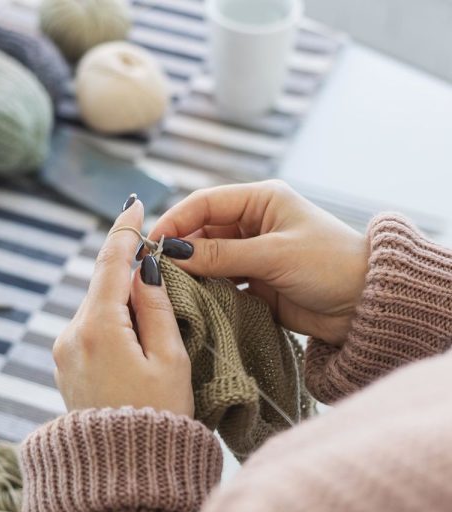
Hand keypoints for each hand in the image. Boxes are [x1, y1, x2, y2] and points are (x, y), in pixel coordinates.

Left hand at [52, 198, 193, 416]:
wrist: (123, 472)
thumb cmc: (157, 415)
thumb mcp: (169, 358)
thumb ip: (155, 307)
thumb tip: (143, 269)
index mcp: (98, 328)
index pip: (110, 263)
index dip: (124, 230)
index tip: (134, 204)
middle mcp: (72, 334)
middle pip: (101, 284)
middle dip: (127, 270)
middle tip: (158, 265)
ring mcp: (64, 351)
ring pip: (96, 306)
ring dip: (121, 299)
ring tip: (151, 318)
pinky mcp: (65, 365)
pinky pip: (89, 327)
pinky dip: (110, 319)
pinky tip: (132, 335)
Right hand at [149, 180, 369, 345]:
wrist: (365, 305)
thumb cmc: (330, 265)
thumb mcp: (274, 255)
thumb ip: (221, 255)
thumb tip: (172, 254)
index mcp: (261, 200)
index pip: (206, 203)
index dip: (176, 220)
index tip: (152, 242)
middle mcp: (253, 223)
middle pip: (202, 231)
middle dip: (180, 249)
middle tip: (156, 270)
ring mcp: (252, 253)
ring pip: (208, 259)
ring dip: (191, 272)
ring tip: (169, 287)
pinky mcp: (255, 281)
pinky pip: (220, 282)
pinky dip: (206, 289)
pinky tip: (192, 299)